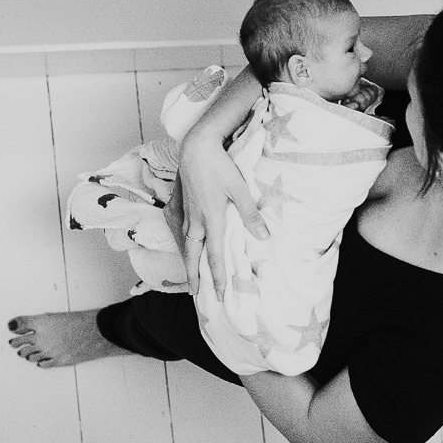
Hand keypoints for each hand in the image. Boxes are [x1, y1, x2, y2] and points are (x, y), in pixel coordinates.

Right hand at [178, 133, 267, 300]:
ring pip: (184, 244)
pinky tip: (183, 244)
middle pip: (192, 255)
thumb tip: (264, 236)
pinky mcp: (179, 204)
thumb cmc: (219, 166)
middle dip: (194, 276)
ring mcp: (184, 213)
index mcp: (210, 221)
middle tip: (195, 293)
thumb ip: (250, 215)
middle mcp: (194, 221)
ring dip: (187, 261)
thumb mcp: (240, 190)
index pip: (214, 257)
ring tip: (189, 274)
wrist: (195, 148)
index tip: (220, 294)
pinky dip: (180, 243)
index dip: (217, 277)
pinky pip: (178, 230)